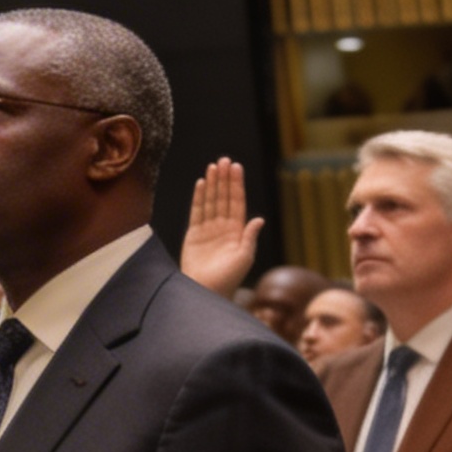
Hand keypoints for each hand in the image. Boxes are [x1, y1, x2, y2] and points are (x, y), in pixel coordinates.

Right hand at [179, 159, 264, 298]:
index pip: (237, 202)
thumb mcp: (244, 257)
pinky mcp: (193, 234)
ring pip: (210, 201)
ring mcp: (208, 229)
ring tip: (213, 167)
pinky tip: (201, 183)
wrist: (206, 291)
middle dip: (224, 179)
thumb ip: (250, 237)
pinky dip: (199, 197)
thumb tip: (259, 219)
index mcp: (237, 231)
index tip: (236, 167)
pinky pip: (196, 212)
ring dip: (212, 184)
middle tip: (224, 160)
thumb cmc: (228, 278)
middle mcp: (223, 227)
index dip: (237, 185)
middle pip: (223, 197)